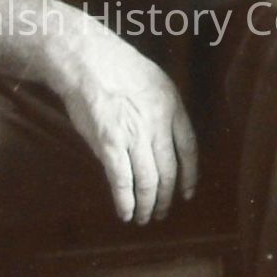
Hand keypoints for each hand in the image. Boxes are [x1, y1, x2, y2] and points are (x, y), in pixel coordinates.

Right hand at [50, 15, 199, 225]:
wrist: (86, 58)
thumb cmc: (115, 65)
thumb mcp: (154, 81)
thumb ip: (161, 111)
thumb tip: (158, 141)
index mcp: (173, 106)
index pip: (190, 149)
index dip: (190, 176)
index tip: (188, 193)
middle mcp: (159, 124)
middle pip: (169, 171)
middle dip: (166, 197)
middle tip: (161, 212)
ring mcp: (136, 135)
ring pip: (148, 181)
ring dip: (147, 204)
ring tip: (143, 217)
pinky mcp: (110, 144)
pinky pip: (122, 181)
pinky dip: (125, 201)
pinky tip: (125, 213)